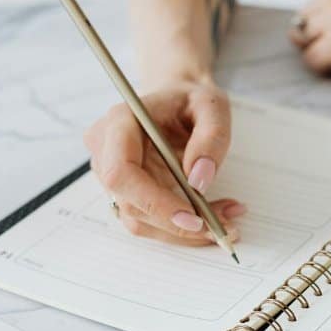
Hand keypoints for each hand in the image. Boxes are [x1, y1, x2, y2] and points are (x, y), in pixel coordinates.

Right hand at [84, 79, 244, 244]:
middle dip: (176, 224)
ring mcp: (110, 174)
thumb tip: (199, 180)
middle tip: (221, 227)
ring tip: (225, 219)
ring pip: (138, 220)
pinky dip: (180, 227)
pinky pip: (148, 220)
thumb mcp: (212, 106)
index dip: (154, 202)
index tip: (193, 218)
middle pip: (130, 203)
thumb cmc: (191, 100)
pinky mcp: (124, 192)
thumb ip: (211, 137)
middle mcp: (105, 150)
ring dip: (182, 231)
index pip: (121, 172)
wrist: (178, 101)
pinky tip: (211, 216)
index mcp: (120, 121)